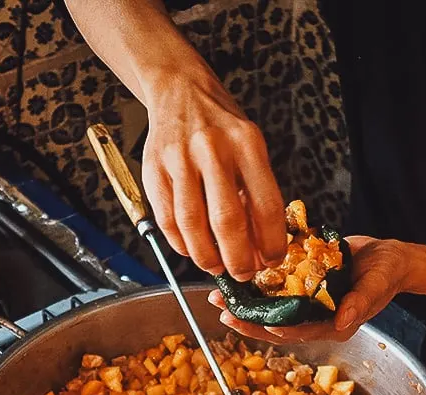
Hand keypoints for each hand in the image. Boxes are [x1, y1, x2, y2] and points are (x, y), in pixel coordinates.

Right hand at [141, 72, 286, 279]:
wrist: (180, 91)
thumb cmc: (221, 126)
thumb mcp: (250, 147)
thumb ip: (256, 191)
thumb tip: (260, 246)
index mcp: (246, 144)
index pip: (266, 206)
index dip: (270, 243)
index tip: (271, 260)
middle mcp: (212, 149)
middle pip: (227, 220)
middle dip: (238, 258)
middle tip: (242, 273)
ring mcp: (179, 159)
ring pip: (192, 224)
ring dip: (206, 256)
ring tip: (216, 266)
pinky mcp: (153, 169)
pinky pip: (166, 218)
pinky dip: (180, 242)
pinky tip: (191, 249)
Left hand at [208, 237, 414, 343]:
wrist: (388, 258)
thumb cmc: (387, 273)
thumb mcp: (377, 285)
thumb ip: (360, 303)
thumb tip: (342, 323)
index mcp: (332, 325)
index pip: (299, 332)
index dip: (278, 329)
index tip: (259, 322)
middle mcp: (314, 318)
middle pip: (276, 325)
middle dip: (248, 320)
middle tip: (223, 312)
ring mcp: (305, 303)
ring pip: (269, 309)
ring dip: (244, 304)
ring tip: (219, 296)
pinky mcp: (300, 286)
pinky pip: (274, 290)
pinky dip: (254, 285)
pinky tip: (235, 276)